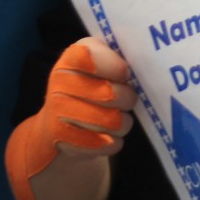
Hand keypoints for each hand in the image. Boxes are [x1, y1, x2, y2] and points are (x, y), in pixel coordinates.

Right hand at [5, 36, 134, 199]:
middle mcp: (60, 80)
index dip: (118, 69)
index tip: (123, 75)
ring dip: (123, 124)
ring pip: (112, 119)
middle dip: (127, 100)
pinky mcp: (60, 138)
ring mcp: (58, 109)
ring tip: (120, 122)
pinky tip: (110, 141)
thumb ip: (115, 61)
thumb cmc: (87, 95)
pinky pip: (104, 143)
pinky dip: (114, 144)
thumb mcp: (97, 71)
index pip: (99, 55)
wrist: (53, 136)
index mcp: (72, 56)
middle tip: (126, 102)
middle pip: (113, 92)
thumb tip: (147, 58)